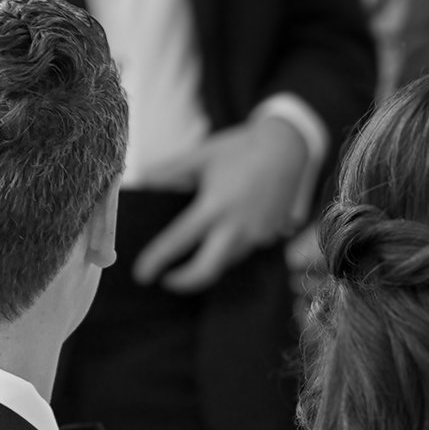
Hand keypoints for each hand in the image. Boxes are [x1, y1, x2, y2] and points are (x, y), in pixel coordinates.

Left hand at [136, 112, 311, 293]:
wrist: (287, 147)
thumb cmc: (240, 148)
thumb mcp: (201, 155)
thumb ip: (169, 171)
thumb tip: (142, 181)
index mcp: (215, 206)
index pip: (179, 241)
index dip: (157, 260)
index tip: (142, 274)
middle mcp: (237, 226)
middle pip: (207, 270)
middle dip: (183, 282)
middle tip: (166, 279)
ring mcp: (257, 233)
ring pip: (226, 262)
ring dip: (207, 263)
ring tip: (191, 255)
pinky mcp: (270, 235)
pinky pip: (244, 250)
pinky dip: (228, 249)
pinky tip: (222, 235)